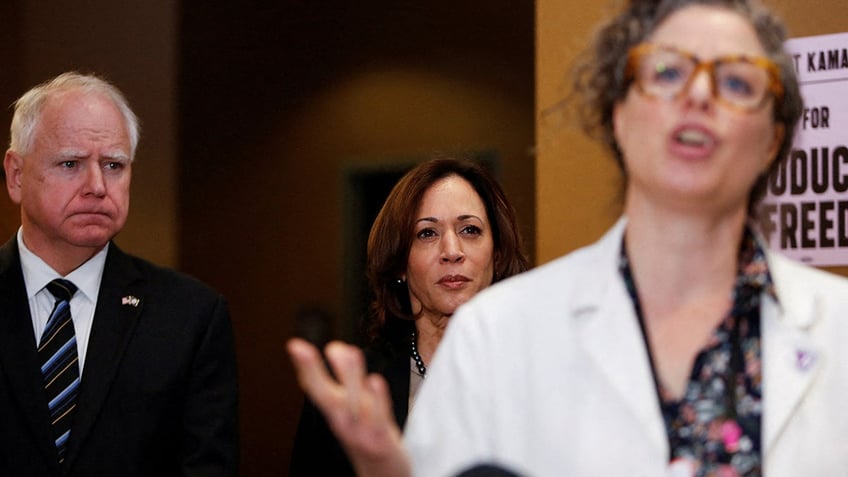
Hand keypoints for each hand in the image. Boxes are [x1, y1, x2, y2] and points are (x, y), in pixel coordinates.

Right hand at [287, 338, 410, 476]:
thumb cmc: (368, 436)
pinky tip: (375, 380)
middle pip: (325, 396)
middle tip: (299, 348)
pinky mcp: (382, 440)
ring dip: (348, 377)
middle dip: (313, 371)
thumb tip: (339, 347)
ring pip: (352, 403)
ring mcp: (362, 432)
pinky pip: (380, 419)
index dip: (305, 367)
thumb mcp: (351, 410)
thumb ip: (347, 381)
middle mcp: (344, 422)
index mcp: (336, 413)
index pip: (315, 388)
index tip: (294, 345)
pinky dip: (377, 400)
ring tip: (345, 350)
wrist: (383, 475)